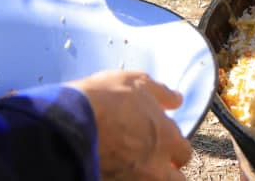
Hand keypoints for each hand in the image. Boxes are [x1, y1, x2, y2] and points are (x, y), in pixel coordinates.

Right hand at [69, 70, 190, 179]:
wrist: (70, 123)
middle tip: (153, 163)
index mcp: (167, 139)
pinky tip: (112, 171)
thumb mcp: (137, 83)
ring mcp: (133, 180)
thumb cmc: (105, 98)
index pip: (184, 153)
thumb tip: (177, 99)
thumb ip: (161, 93)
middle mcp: (155, 166)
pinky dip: (122, 179)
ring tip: (132, 168)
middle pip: (176, 180)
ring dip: (146, 177)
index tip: (166, 146)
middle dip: (168, 173)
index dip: (175, 149)